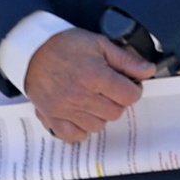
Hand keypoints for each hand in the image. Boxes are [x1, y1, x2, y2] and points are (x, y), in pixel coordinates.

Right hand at [22, 29, 152, 142]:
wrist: (31, 49)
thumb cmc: (64, 44)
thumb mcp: (99, 43)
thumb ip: (126, 60)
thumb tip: (148, 71)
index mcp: (95, 76)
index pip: (129, 96)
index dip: (133, 89)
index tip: (127, 84)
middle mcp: (81, 96)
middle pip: (116, 112)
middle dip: (117, 101)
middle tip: (109, 89)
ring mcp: (65, 109)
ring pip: (98, 126)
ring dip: (100, 115)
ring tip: (93, 99)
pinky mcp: (52, 117)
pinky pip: (74, 135)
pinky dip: (80, 129)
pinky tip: (80, 115)